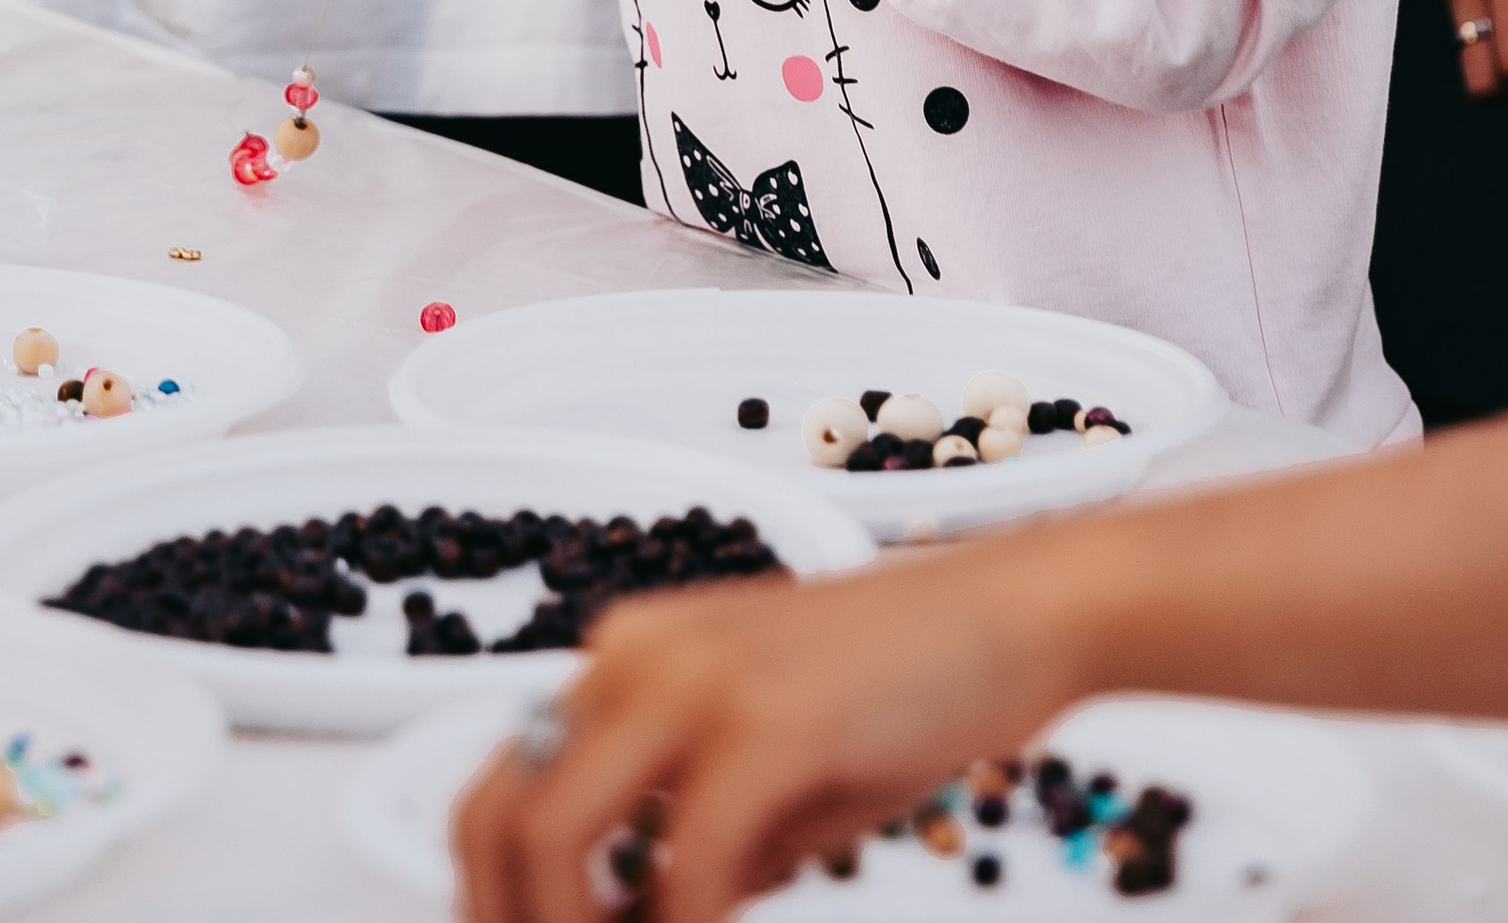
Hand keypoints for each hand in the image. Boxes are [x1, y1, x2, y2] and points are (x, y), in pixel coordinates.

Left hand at [456, 533, 1087, 922]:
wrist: (1014, 613)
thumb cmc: (902, 689)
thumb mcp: (764, 767)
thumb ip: (679, 838)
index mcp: (625, 655)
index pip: (499, 792)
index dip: (493, 903)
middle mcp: (635, 654)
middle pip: (496, 818)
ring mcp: (694, 681)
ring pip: (554, 842)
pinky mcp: (764, 724)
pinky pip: (682, 873)